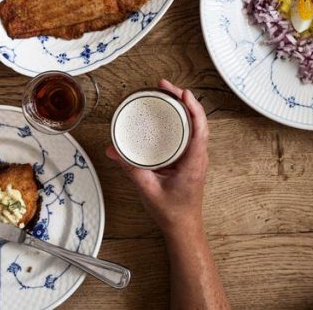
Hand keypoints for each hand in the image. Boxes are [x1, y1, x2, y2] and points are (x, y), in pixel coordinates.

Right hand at [106, 79, 207, 233]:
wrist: (183, 227)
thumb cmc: (171, 211)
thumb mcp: (148, 189)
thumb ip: (130, 168)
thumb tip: (112, 149)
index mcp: (193, 162)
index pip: (200, 128)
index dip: (193, 108)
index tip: (183, 93)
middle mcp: (198, 156)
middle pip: (198, 120)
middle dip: (184, 99)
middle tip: (164, 86)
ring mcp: (196, 156)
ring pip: (195, 125)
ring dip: (184, 106)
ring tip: (167, 92)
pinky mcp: (190, 158)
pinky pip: (191, 132)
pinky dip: (183, 118)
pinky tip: (170, 112)